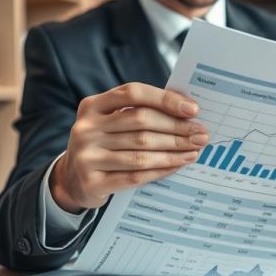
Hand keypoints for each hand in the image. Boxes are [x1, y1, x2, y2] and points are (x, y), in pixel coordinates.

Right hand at [50, 82, 208, 212]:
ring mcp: (86, 156)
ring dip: (174, 151)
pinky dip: (161, 170)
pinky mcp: (92, 182)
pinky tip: (178, 165)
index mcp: (92, 106)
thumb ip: (140, 112)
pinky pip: (135, 175)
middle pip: (141, 123)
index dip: (165, 100)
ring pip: (141, 152)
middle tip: (201, 134)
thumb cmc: (105, 143)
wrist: (74, 179)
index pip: (133, 93)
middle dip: (177, 128)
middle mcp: (85, 128)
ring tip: (195, 150)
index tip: (193, 109)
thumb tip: (188, 111)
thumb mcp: (112, 122)